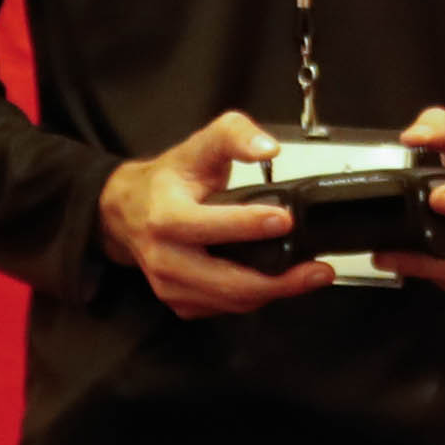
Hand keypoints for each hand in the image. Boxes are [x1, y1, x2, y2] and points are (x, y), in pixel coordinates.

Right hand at [98, 109, 328, 315]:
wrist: (127, 210)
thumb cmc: (167, 180)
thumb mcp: (200, 146)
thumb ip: (236, 136)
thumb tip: (267, 147)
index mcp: (164, 216)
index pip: (207, 226)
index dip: (247, 225)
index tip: (283, 220)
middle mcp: (164, 256)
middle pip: (224, 281)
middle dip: (276, 280)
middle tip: (317, 270)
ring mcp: (169, 283)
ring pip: (229, 301)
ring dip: (274, 293)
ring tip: (309, 277)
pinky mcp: (178, 300)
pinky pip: (223, 308)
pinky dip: (254, 299)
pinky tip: (276, 283)